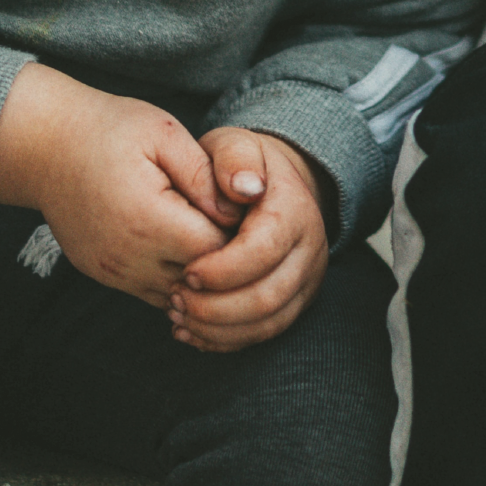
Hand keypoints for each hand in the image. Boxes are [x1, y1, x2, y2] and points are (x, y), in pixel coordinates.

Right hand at [0, 67, 231, 300]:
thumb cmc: (109, 130)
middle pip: (202, 280)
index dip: (241, 232)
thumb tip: (241, 209)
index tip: (245, 206)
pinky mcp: (104, 276)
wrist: (44, 145)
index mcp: (147, 220)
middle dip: (227, 257)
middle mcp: (127, 257)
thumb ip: (205, 174)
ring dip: (202, 274)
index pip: (218, 250)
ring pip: (179, 296)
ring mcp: (112, 272)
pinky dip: (177, 279)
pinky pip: (154, 295)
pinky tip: (184, 248)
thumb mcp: (164, 134)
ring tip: (209, 232)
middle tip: (234, 221)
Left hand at [170, 129, 334, 352]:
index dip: (222, 270)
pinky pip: (265, 334)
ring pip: (268, 323)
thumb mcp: (233, 146)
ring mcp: (306, 280)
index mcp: (295, 212)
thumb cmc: (238, 168)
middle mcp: (310, 251)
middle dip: (216, 307)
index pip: (264, 252)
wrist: (266, 187)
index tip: (185, 271)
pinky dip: (226, 340)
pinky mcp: (294, 303)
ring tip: (178, 316)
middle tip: (175, 299)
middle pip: (268, 297)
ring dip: (218, 328)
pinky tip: (191, 332)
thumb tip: (244, 186)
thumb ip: (234, 157)